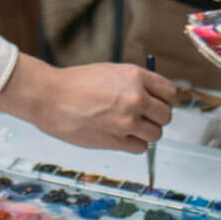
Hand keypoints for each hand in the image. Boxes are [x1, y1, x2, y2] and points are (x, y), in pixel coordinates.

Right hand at [0, 56, 176, 151]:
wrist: (49, 97)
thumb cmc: (75, 83)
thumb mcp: (110, 72)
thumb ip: (134, 83)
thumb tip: (153, 97)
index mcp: (136, 76)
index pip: (170, 92)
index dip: (164, 100)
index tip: (156, 104)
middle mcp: (136, 98)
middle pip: (166, 115)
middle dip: (156, 118)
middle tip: (142, 118)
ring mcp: (127, 121)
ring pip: (156, 134)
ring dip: (146, 133)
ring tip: (129, 128)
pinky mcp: (117, 141)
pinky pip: (141, 148)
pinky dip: (134, 144)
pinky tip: (121, 137)